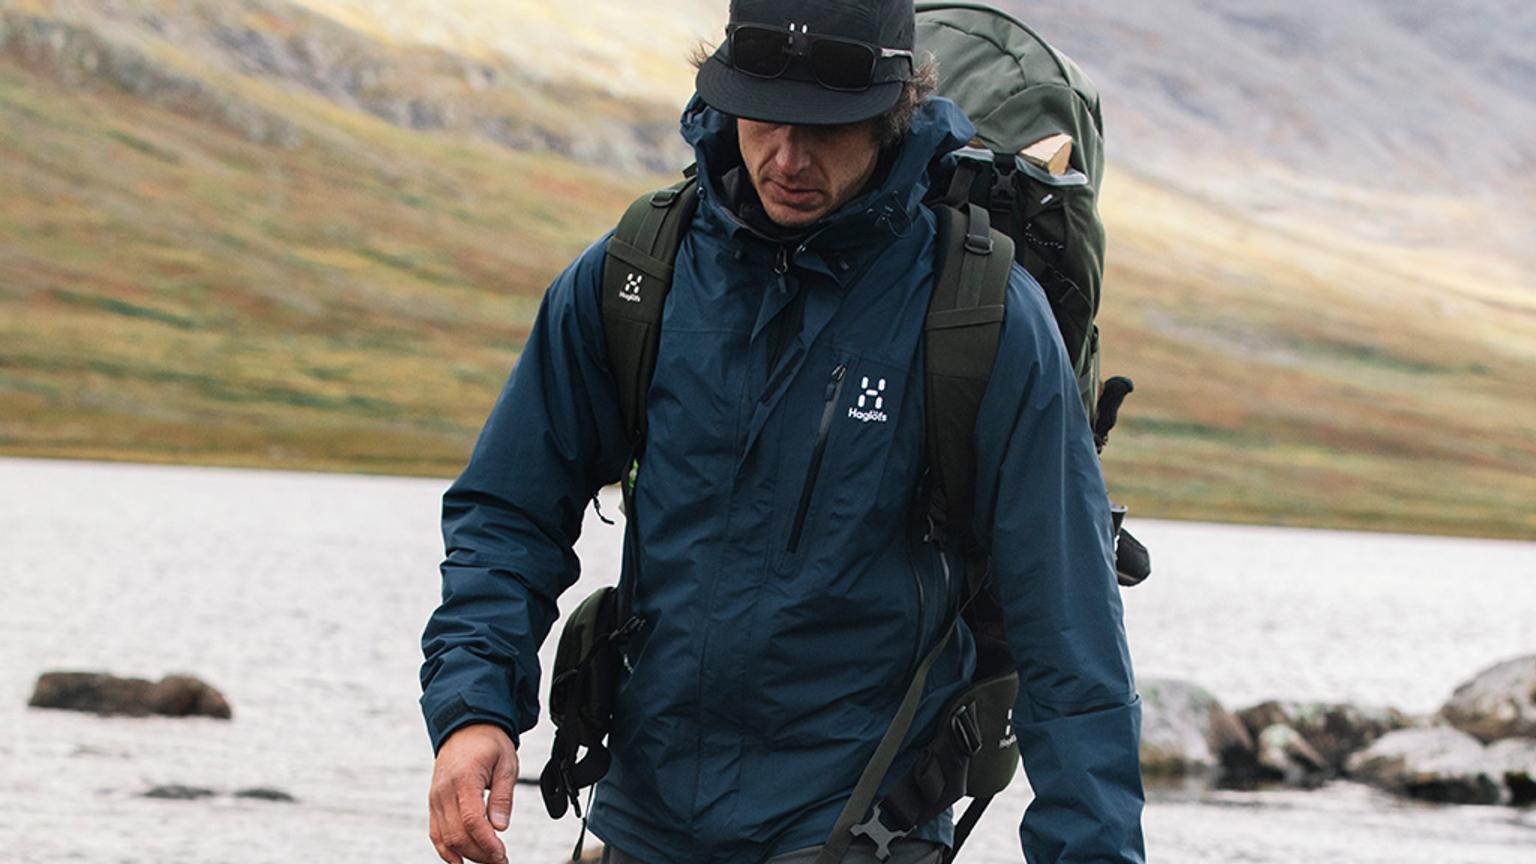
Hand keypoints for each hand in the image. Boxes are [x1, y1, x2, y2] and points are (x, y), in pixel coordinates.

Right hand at [429, 723, 517, 863]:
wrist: (464, 727)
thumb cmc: (488, 742)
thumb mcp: (506, 763)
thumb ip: (502, 796)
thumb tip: (500, 826)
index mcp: (464, 778)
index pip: (472, 820)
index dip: (486, 843)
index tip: (501, 855)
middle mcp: (444, 791)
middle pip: (457, 834)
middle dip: (480, 853)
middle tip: (500, 860)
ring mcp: (436, 798)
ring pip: (445, 837)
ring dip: (466, 854)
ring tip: (488, 860)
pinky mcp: (433, 802)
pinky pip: (435, 832)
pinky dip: (445, 850)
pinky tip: (460, 861)